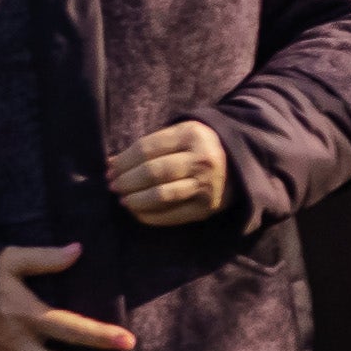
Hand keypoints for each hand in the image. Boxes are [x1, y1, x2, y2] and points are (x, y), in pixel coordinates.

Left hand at [103, 121, 231, 224]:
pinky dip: (149, 216)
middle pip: (153, 172)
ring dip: (136, 200)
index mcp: (191, 135)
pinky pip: (172, 216)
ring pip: (161, 195)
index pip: (147, 148)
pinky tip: (137, 212)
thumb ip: (149, 146)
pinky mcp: (206, 208)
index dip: (124, 161)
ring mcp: (205, 185)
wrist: (240, 162)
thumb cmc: (199, 146)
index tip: (110, 169)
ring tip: (123, 200)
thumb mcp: (180, 134)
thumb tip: (112, 164)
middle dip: (127, 181)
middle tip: (113, 186)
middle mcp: (201, 160)